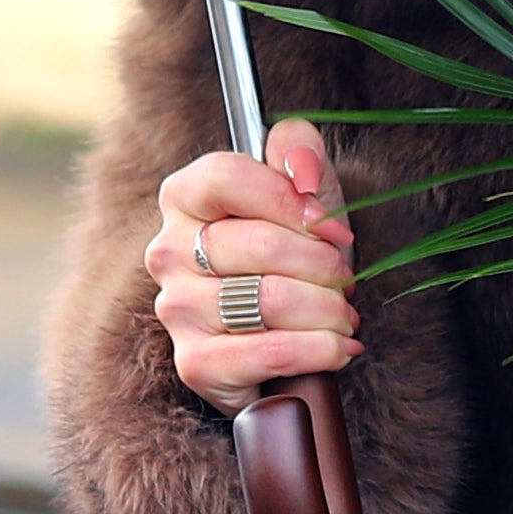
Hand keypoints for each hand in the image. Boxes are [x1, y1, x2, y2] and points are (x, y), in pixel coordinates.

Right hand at [149, 118, 358, 410]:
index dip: (291, 201)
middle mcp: (168, 251)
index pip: (228, 178)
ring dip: (328, 310)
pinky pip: (271, 353)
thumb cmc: (292, 253)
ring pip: (271, 300)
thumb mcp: (303, 189)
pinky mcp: (195, 363)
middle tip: (344, 279)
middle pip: (261, 244)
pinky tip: (336, 347)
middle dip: (324, 265)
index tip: (334, 227)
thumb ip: (299, 150)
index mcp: (184, 197)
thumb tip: (302, 171)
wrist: (282, 334)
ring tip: (342, 314)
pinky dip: (319, 350)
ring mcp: (176, 309)